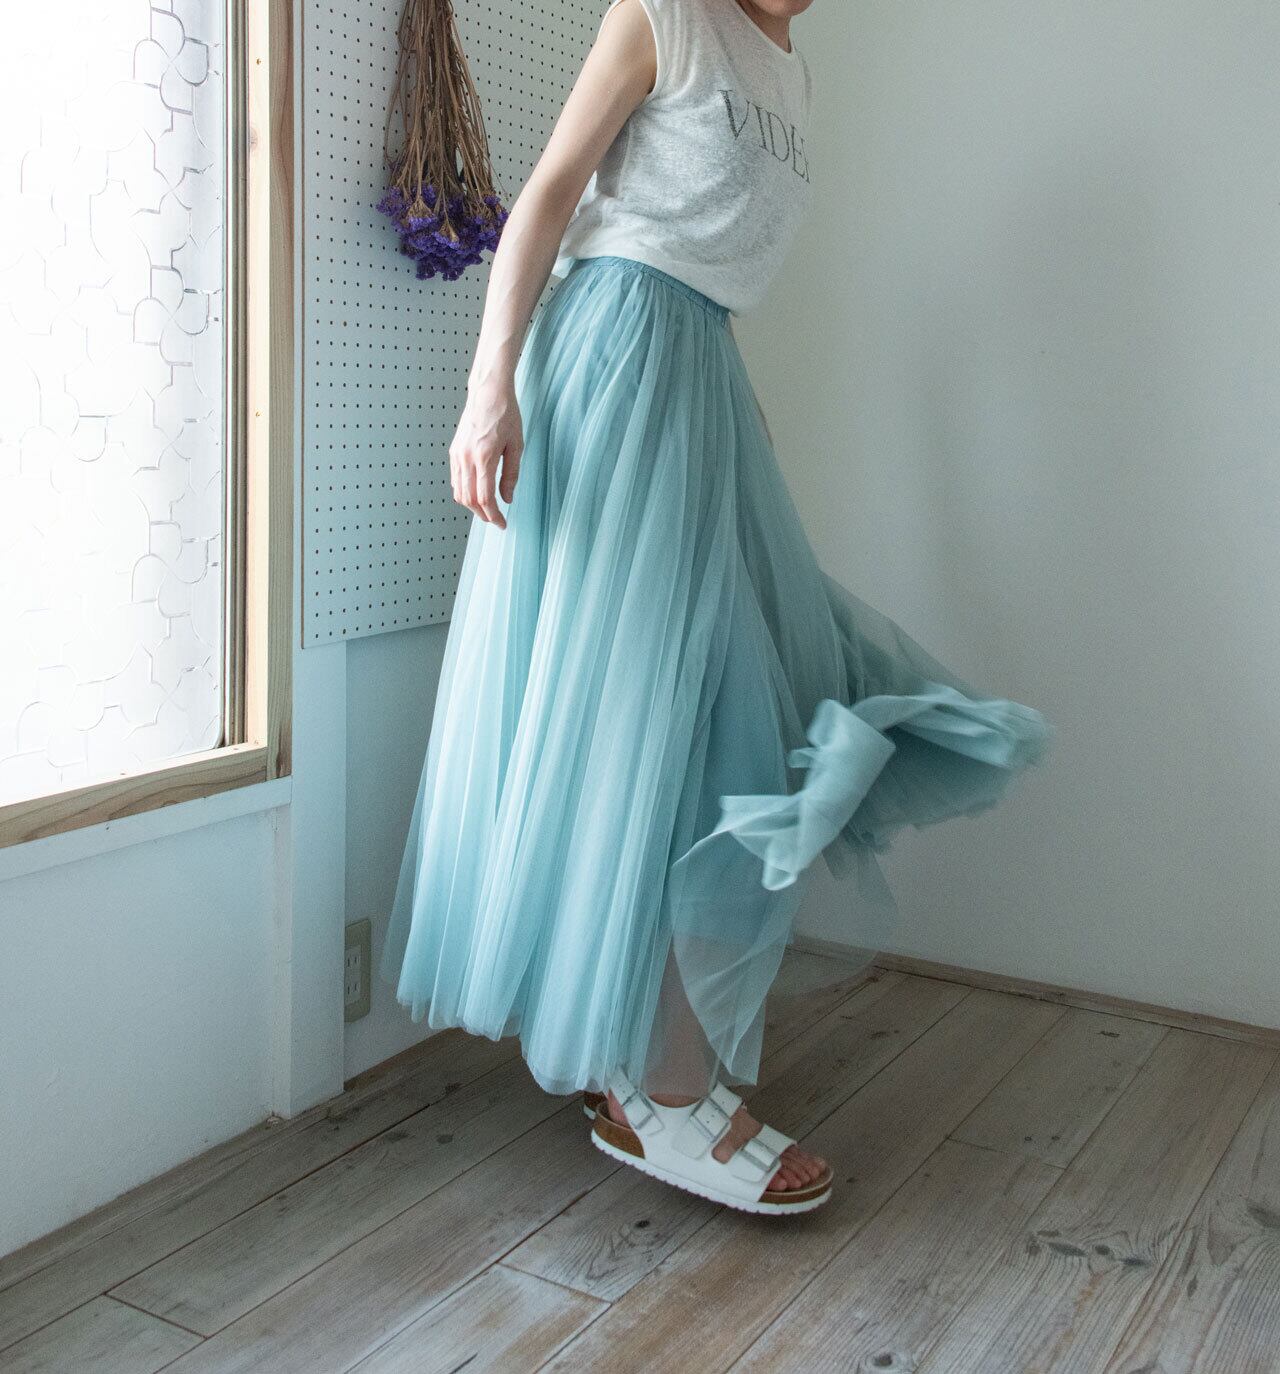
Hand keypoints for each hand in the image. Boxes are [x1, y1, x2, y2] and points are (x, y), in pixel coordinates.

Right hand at [449, 379, 522, 527]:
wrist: (488, 392)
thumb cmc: (505, 414)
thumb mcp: (516, 445)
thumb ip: (511, 474)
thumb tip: (507, 498)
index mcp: (484, 457)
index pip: (485, 498)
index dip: (494, 516)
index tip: (502, 523)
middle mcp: (467, 458)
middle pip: (469, 500)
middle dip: (483, 515)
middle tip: (495, 520)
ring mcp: (457, 455)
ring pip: (459, 492)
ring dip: (472, 506)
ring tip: (487, 510)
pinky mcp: (454, 451)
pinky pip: (455, 480)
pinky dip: (464, 492)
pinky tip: (476, 493)